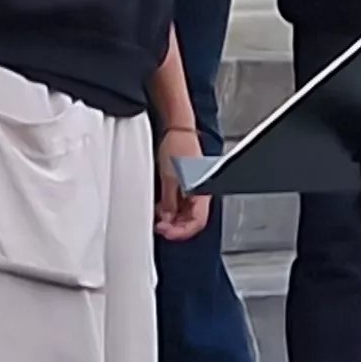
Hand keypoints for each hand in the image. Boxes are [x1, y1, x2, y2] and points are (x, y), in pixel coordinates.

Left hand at [155, 123, 211, 240]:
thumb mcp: (170, 178)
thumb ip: (169, 201)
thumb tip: (167, 218)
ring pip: (185, 212)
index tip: (166, 232)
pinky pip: (181, 202)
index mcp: (202, 192)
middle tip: (159, 227)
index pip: (197, 222)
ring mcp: (193, 187)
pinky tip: (160, 208)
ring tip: (158, 218)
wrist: (177, 129)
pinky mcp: (186, 182)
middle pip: (191, 219)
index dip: (181, 231)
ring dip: (172, 218)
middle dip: (175, 226)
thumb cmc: (178, 146)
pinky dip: (170, 208)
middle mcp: (200, 192)